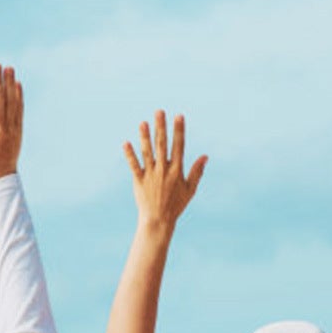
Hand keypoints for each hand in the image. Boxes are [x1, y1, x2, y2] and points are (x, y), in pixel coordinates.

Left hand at [123, 111, 205, 230]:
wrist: (159, 220)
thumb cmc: (176, 205)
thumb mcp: (190, 189)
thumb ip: (197, 171)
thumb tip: (205, 156)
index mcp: (177, 170)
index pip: (178, 146)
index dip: (179, 130)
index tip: (179, 116)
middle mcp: (163, 170)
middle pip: (162, 144)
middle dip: (161, 127)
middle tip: (159, 111)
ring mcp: (150, 175)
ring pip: (147, 152)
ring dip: (145, 137)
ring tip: (143, 123)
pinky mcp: (139, 181)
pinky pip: (134, 166)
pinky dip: (130, 155)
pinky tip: (126, 143)